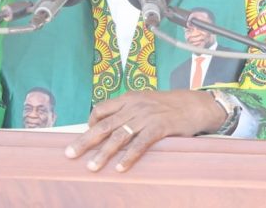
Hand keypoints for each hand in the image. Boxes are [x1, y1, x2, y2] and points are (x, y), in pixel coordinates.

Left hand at [65, 90, 225, 171]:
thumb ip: (129, 112)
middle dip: (85, 140)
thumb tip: (111, 128)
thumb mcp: (145, 102)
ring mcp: (146, 116)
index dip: (90, 124)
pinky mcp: (159, 127)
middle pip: (104, 124)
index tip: (84, 137)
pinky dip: (129, 156)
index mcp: (129, 98)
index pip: (101, 109)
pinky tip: (120, 167)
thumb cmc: (169, 106)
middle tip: (70, 154)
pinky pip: (140, 144)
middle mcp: (134, 105)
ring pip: (119, 136)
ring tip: (92, 167)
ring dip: (103, 153)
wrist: (195, 104)